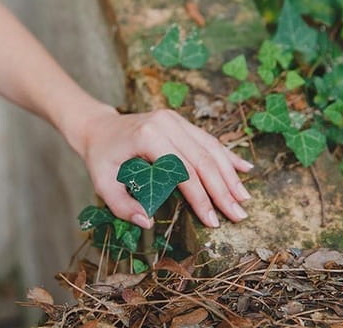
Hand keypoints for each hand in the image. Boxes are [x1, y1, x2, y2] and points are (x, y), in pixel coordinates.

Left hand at [76, 107, 253, 228]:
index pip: (182, 171)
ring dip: (229, 175)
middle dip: (222, 190)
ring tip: (244, 199)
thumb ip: (122, 205)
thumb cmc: (101, 157)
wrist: (98, 128)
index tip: (213, 221)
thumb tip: (147, 222)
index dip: (200, 198)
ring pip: (210, 149)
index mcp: (148, 136)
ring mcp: (175, 120)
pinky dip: (226, 156)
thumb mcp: (103, 183)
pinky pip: (208, 139)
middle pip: (202, 159)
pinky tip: (244, 168)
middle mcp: (166, 123)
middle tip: (238, 215)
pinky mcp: (180, 121)